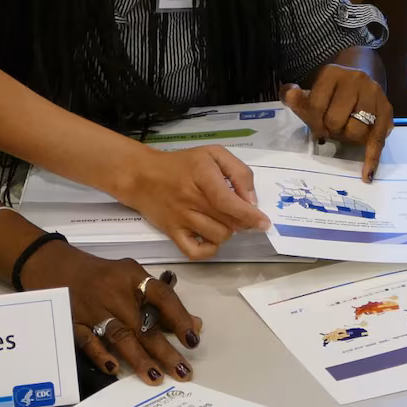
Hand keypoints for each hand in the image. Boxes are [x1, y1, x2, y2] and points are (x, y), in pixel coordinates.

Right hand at [25, 247, 200, 385]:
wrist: (55, 266)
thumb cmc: (103, 277)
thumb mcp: (131, 279)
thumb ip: (161, 303)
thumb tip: (194, 327)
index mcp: (132, 277)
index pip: (161, 295)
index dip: (179, 317)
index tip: (193, 339)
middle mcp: (114, 292)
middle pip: (143, 323)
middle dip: (165, 350)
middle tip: (184, 371)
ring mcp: (92, 308)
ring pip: (119, 335)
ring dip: (139, 358)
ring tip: (156, 378)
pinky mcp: (73, 322)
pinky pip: (88, 341)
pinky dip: (101, 354)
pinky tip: (115, 369)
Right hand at [113, 146, 265, 260]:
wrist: (142, 176)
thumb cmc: (181, 164)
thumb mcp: (212, 154)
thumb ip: (237, 172)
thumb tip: (251, 200)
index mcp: (202, 175)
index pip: (228, 201)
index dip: (250, 215)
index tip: (264, 222)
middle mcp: (191, 199)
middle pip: (228, 221)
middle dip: (243, 222)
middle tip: (242, 215)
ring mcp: (181, 219)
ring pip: (217, 236)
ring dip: (228, 232)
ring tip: (223, 220)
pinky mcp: (172, 233)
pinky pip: (196, 252)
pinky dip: (210, 249)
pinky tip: (212, 238)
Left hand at [283, 68, 393, 181]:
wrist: (359, 82)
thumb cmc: (330, 95)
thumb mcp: (310, 95)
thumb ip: (296, 99)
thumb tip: (289, 94)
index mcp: (331, 74)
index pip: (316, 106)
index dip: (314, 122)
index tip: (317, 125)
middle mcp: (355, 79)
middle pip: (337, 120)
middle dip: (332, 130)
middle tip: (333, 127)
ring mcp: (373, 93)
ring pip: (357, 131)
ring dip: (349, 138)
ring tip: (347, 130)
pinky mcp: (387, 109)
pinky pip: (378, 140)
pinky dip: (372, 158)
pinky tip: (367, 174)